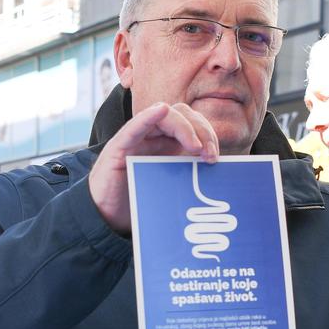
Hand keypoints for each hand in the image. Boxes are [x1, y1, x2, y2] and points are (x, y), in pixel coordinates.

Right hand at [89, 101, 220, 233]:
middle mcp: (153, 136)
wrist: (105, 216)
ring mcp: (135, 139)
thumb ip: (190, 176)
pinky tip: (160, 112)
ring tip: (196, 148)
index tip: (215, 157)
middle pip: (182, 114)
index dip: (207, 134)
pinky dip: (147, 117)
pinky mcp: (118, 148)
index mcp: (167, 142)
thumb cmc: (138, 201)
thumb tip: (222, 179)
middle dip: (202, 130)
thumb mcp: (172, 186)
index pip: (192, 123)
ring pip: (163, 116)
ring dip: (184, 127)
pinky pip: (133, 127)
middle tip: (210, 155)